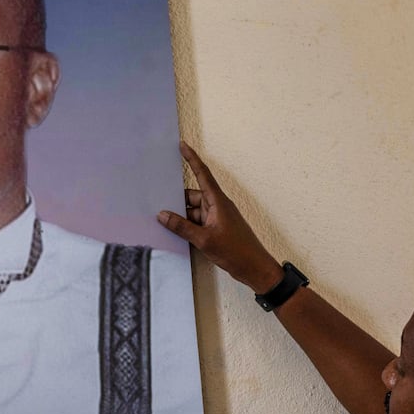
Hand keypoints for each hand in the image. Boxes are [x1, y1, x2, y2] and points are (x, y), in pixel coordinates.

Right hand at [159, 141, 282, 290]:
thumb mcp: (204, 239)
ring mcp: (217, 218)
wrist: (254, 268)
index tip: (182, 145)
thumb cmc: (235, 251)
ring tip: (166, 226)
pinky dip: (187, 226)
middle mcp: (217, 206)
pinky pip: (197, 222)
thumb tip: (163, 215)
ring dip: (182, 217)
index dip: (192, 159)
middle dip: (177, 201)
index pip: (202, 174)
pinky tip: (177, 234)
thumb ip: (182, 227)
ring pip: (193, 211)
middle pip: (192, 196)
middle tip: (159, 205)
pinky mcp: (216, 229)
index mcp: (217, 201)